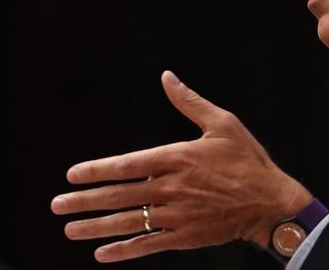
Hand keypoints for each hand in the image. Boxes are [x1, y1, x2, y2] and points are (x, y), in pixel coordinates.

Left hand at [51, 70, 312, 262]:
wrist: (271, 203)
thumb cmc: (247, 160)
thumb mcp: (222, 122)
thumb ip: (189, 101)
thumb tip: (167, 76)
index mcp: (177, 158)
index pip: (128, 165)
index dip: (98, 170)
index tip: (73, 174)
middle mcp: (171, 189)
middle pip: (120, 196)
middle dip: (85, 201)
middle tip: (57, 205)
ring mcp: (176, 216)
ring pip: (128, 223)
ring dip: (96, 227)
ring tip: (70, 229)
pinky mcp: (184, 237)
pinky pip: (148, 245)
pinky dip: (124, 250)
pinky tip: (103, 253)